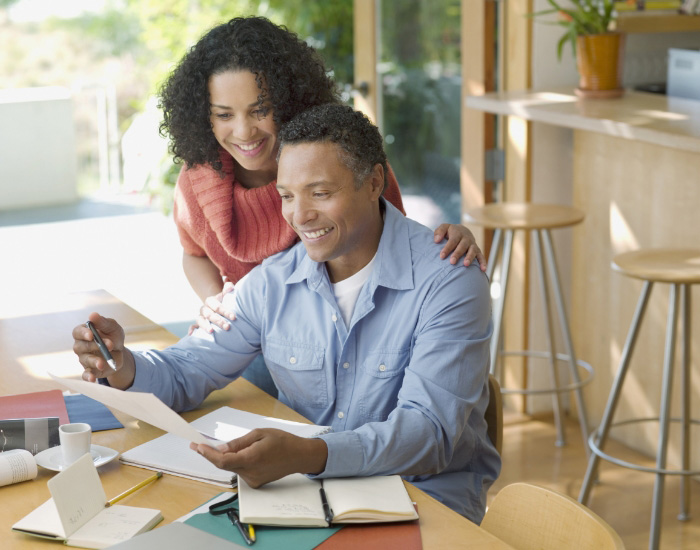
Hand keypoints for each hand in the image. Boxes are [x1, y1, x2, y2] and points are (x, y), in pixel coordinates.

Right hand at [72, 312, 133, 386]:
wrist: (120, 352)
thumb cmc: (113, 336)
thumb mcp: (113, 327)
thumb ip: (103, 322)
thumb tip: (92, 315)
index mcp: (84, 333)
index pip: (77, 332)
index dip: (83, 333)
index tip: (91, 335)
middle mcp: (81, 346)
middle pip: (80, 346)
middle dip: (94, 346)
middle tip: (109, 345)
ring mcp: (84, 359)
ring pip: (85, 360)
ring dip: (94, 361)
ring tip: (103, 363)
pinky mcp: (90, 370)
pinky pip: (86, 374)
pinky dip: (88, 377)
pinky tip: (92, 379)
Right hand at [190, 282, 235, 334]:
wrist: (217, 307)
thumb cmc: (224, 301)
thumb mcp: (226, 295)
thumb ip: (228, 288)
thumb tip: (231, 287)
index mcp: (211, 301)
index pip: (217, 306)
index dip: (225, 311)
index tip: (234, 317)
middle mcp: (204, 308)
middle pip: (210, 315)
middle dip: (218, 321)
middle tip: (227, 327)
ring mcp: (201, 316)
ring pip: (200, 320)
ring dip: (205, 326)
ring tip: (211, 332)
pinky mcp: (198, 324)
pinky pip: (193, 326)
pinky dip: (191, 329)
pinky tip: (191, 334)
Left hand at [190, 428, 327, 487]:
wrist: (298, 456)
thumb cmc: (282, 441)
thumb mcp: (260, 434)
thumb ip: (238, 443)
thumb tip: (221, 448)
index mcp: (251, 459)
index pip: (223, 460)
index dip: (208, 454)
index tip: (197, 447)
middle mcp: (250, 473)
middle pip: (225, 465)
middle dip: (212, 455)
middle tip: (200, 445)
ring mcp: (252, 480)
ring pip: (232, 468)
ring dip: (226, 458)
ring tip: (228, 446)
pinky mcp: (255, 483)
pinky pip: (240, 471)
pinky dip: (237, 462)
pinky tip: (244, 454)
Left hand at [434, 223, 486, 270]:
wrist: (462, 230)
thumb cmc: (450, 232)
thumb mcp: (444, 228)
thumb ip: (439, 232)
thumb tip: (436, 240)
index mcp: (457, 233)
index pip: (452, 241)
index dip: (447, 248)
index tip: (442, 256)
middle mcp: (466, 238)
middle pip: (462, 246)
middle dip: (457, 254)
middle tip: (452, 262)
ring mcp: (473, 244)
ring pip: (473, 250)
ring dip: (470, 257)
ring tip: (466, 265)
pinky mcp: (477, 250)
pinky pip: (481, 256)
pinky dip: (483, 262)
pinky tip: (483, 270)